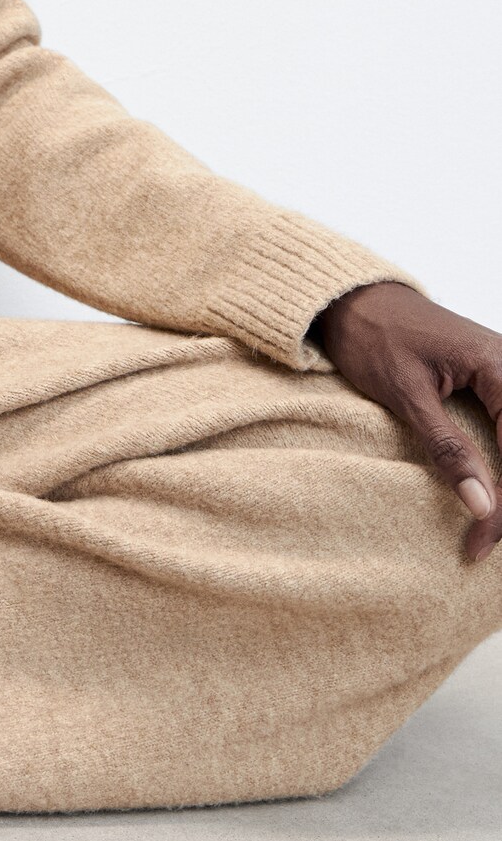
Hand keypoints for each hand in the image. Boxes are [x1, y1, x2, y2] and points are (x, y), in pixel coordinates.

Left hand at [315, 280, 501, 560]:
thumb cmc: (374, 335)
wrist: (353, 297)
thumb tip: (483, 505)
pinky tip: (493, 495)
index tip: (480, 542)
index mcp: (499, 366)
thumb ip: (447, 448)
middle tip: (482, 543)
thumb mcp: (406, 395)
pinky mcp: (496, 383)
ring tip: (487, 529)